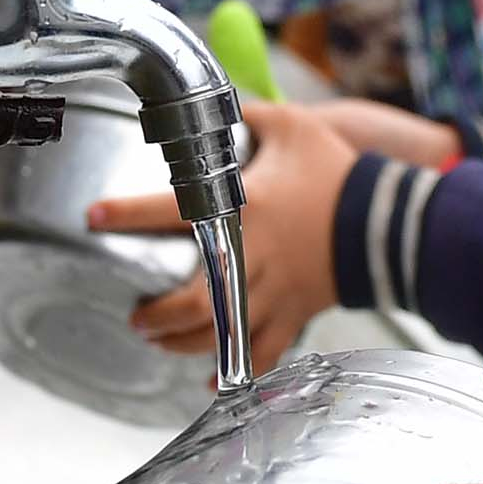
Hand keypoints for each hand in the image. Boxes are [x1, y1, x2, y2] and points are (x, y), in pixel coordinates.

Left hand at [100, 93, 409, 374]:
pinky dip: (235, 371)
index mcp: (242, 209)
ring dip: (183, 344)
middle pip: (194, 301)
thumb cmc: (338, 172)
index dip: (127, 215)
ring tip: (157, 339)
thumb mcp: (291, 127)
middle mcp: (252, 257)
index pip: (172, 211)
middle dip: (158, 314)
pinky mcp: (296, 314)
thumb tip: (209, 99)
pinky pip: (262, 353)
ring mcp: (275, 292)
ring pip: (221, 334)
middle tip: (135, 314)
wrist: (389, 219)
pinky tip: (211, 384)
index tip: (93, 218)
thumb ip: (247, 113)